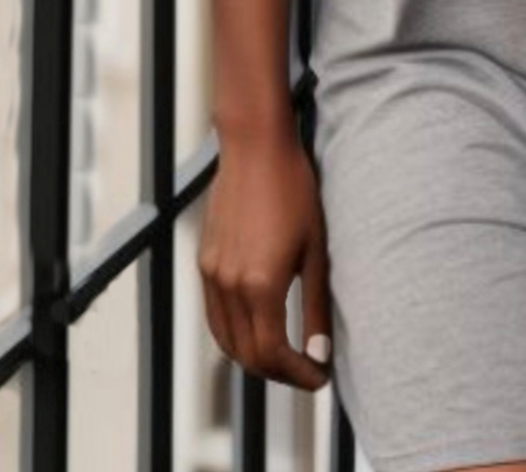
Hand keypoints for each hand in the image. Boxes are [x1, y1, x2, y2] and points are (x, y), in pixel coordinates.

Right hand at [197, 122, 333, 390]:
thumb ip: (315, 306)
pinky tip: (259, 329)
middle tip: (308, 371)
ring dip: (255, 358)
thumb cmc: (295, 192)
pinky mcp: (205, 262)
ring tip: (287, 355)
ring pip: (227, 341)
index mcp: (260, 284)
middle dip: (279, 373)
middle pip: (248, 355)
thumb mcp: (316, 249)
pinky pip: (216, 316)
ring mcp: (212, 274)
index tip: (321, 377)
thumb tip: (320, 354)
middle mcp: (229, 285)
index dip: (298, 374)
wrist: (256, 148)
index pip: (274, 354)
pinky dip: (235, 335)